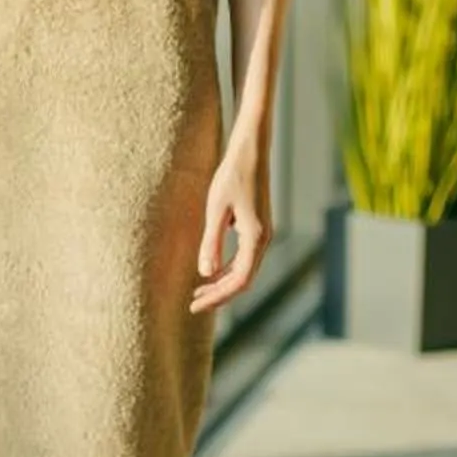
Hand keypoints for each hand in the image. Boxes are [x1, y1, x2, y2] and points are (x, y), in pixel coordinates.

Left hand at [189, 145, 269, 313]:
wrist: (250, 151)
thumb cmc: (232, 176)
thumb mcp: (216, 209)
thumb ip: (212, 242)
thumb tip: (206, 273)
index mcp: (255, 238)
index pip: (238, 281)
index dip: (217, 297)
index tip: (194, 305)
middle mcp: (263, 239)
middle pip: (243, 279)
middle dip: (219, 294)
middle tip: (193, 304)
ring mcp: (262, 233)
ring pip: (244, 269)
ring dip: (223, 282)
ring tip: (199, 291)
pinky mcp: (257, 226)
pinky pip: (245, 257)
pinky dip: (229, 268)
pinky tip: (212, 269)